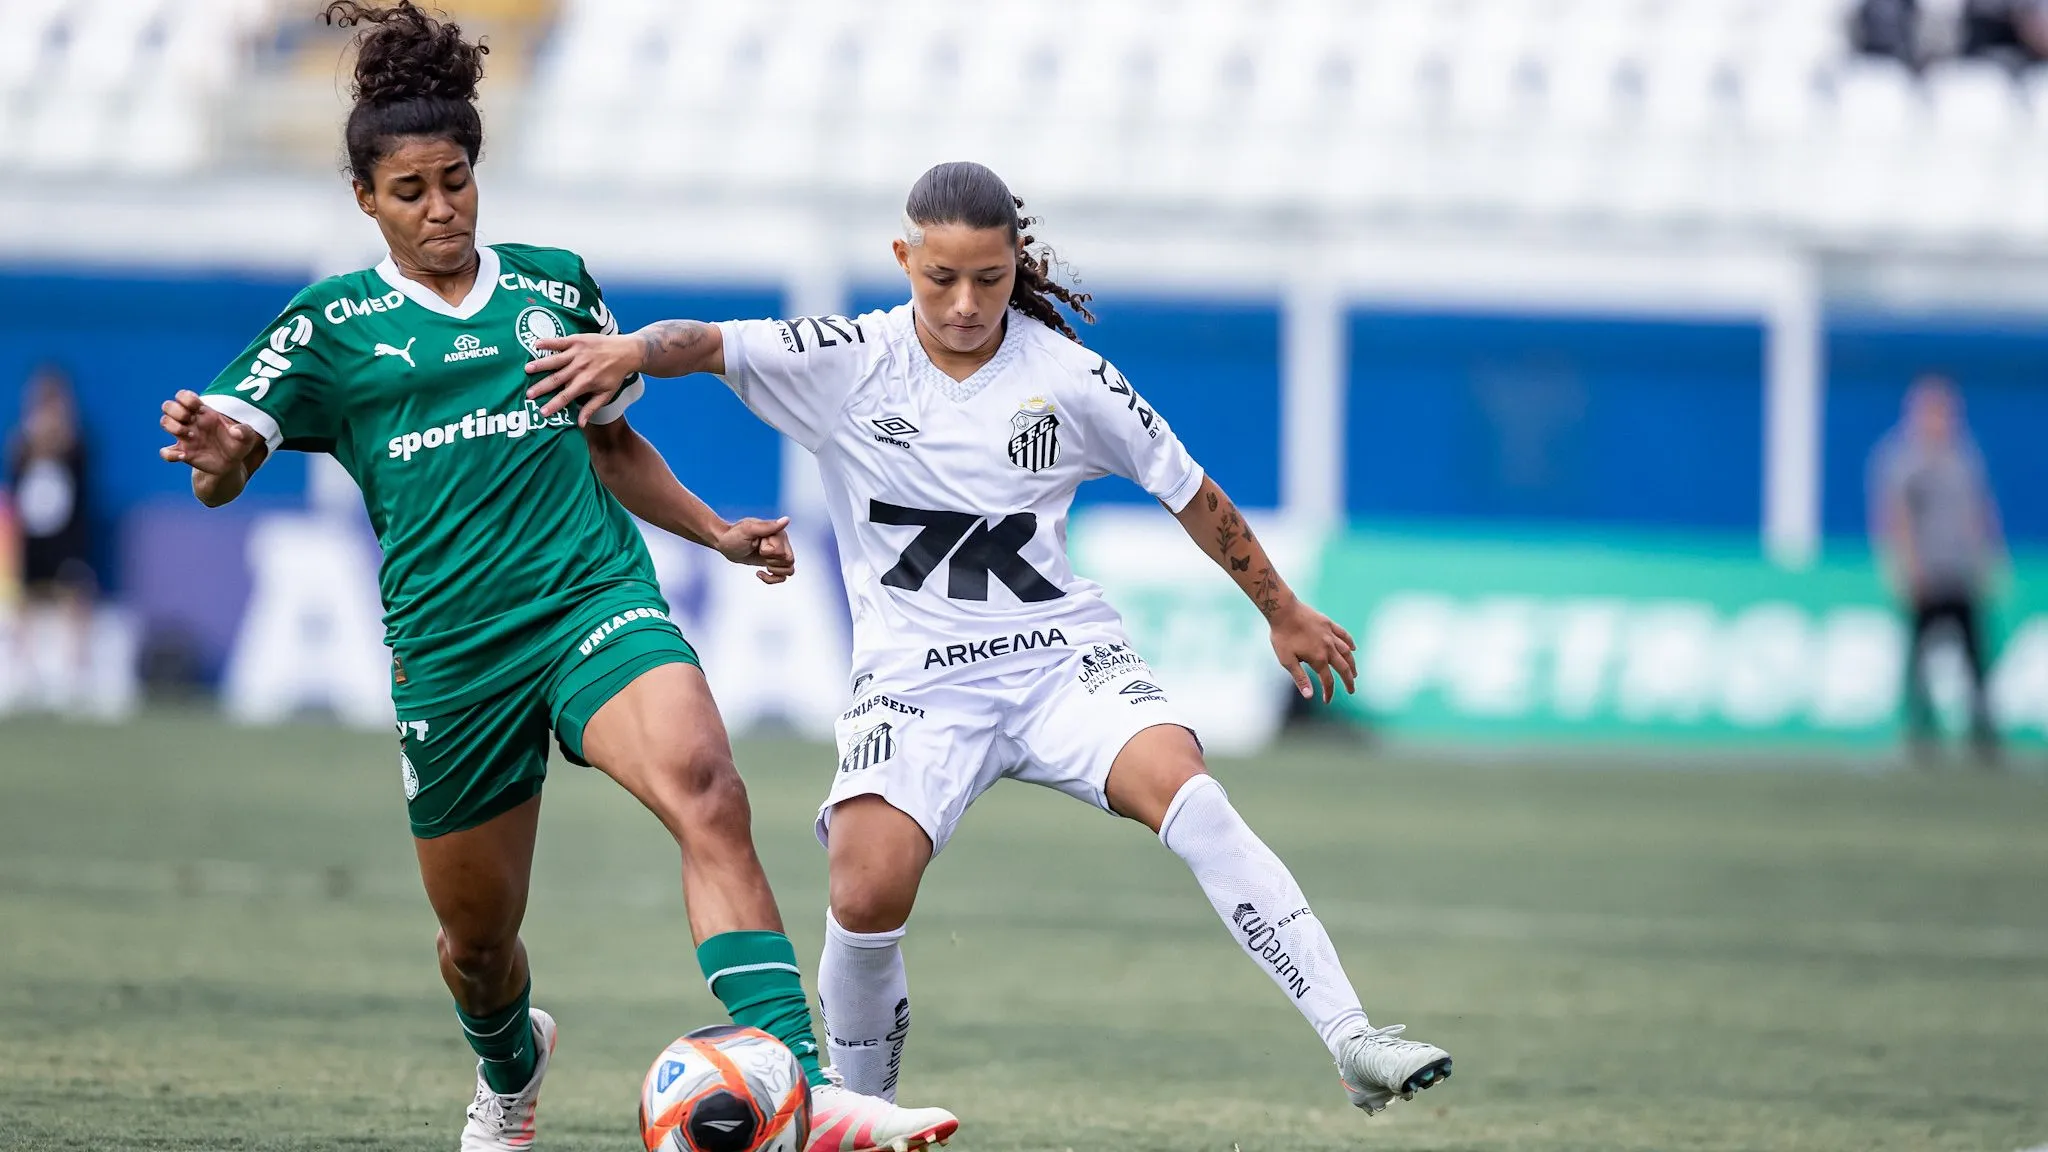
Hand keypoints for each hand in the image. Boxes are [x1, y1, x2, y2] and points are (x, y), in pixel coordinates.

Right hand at [159, 390, 259, 475]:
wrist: (233, 463)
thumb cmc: (238, 444)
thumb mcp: (246, 437)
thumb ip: (245, 431)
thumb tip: (235, 431)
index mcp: (203, 412)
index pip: (183, 396)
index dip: (186, 398)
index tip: (198, 407)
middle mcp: (190, 422)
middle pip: (168, 406)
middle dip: (176, 410)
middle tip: (189, 419)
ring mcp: (184, 437)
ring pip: (164, 422)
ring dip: (173, 427)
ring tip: (190, 436)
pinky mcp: (183, 452)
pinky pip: (165, 452)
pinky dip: (170, 454)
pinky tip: (184, 456)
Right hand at [524, 333, 642, 424]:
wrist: (627, 352)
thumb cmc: (615, 375)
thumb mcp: (607, 394)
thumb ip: (591, 408)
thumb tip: (579, 424)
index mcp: (586, 382)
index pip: (566, 396)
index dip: (554, 405)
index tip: (542, 412)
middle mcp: (580, 368)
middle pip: (557, 379)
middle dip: (542, 387)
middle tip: (528, 394)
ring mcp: (578, 353)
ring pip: (555, 360)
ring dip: (540, 365)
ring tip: (526, 370)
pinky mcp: (577, 340)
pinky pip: (560, 342)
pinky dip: (548, 343)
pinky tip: (536, 344)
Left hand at [713, 516, 795, 584]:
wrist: (724, 542)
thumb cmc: (734, 535)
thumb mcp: (748, 530)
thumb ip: (768, 526)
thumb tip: (786, 520)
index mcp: (779, 534)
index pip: (784, 552)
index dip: (769, 553)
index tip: (757, 544)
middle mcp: (782, 543)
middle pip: (789, 561)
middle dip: (772, 561)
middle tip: (758, 552)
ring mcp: (778, 554)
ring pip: (789, 570)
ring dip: (774, 570)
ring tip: (762, 562)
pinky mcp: (773, 563)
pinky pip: (782, 577)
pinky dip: (772, 579)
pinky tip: (759, 573)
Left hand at [1269, 599, 1357, 702]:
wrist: (1284, 610)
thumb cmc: (1282, 636)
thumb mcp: (1287, 661)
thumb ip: (1300, 678)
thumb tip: (1309, 696)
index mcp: (1318, 659)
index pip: (1328, 681)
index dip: (1329, 692)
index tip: (1327, 700)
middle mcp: (1328, 648)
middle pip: (1343, 668)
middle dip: (1348, 681)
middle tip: (1351, 690)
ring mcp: (1330, 635)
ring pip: (1347, 652)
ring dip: (1352, 664)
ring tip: (1354, 673)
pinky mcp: (1328, 624)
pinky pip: (1343, 635)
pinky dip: (1350, 643)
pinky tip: (1353, 648)